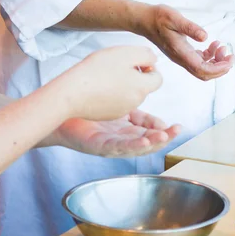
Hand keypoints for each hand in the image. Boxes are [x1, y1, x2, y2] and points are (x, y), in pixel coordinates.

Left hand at [56, 110, 181, 156]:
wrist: (58, 112)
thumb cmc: (84, 108)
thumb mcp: (114, 103)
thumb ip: (130, 98)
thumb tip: (148, 87)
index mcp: (124, 127)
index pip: (148, 129)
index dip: (162, 129)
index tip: (175, 125)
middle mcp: (119, 138)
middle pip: (146, 142)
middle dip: (163, 138)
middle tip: (177, 131)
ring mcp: (109, 144)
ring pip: (135, 148)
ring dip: (152, 144)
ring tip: (163, 137)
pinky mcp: (97, 146)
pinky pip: (117, 147)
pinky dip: (132, 145)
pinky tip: (143, 141)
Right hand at [59, 46, 161, 120]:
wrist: (72, 92)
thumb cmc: (97, 71)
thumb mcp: (125, 53)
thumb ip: (146, 55)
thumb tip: (153, 61)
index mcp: (142, 88)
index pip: (157, 78)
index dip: (149, 67)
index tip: (135, 62)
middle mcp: (135, 102)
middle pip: (143, 87)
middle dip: (135, 76)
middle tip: (118, 66)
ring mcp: (121, 110)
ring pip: (129, 94)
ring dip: (123, 84)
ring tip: (105, 74)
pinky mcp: (107, 114)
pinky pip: (116, 102)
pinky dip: (111, 94)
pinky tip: (98, 85)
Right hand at [137, 5, 233, 81]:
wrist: (144, 20)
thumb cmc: (158, 18)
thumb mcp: (175, 18)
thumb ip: (190, 28)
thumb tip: (204, 37)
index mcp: (181, 52)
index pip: (203, 69)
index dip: (219, 68)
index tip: (230, 59)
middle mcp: (181, 58)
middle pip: (204, 74)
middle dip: (220, 68)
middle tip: (230, 56)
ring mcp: (181, 57)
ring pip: (202, 69)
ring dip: (216, 62)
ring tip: (222, 47)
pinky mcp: (182, 53)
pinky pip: (198, 61)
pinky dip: (209, 56)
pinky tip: (213, 45)